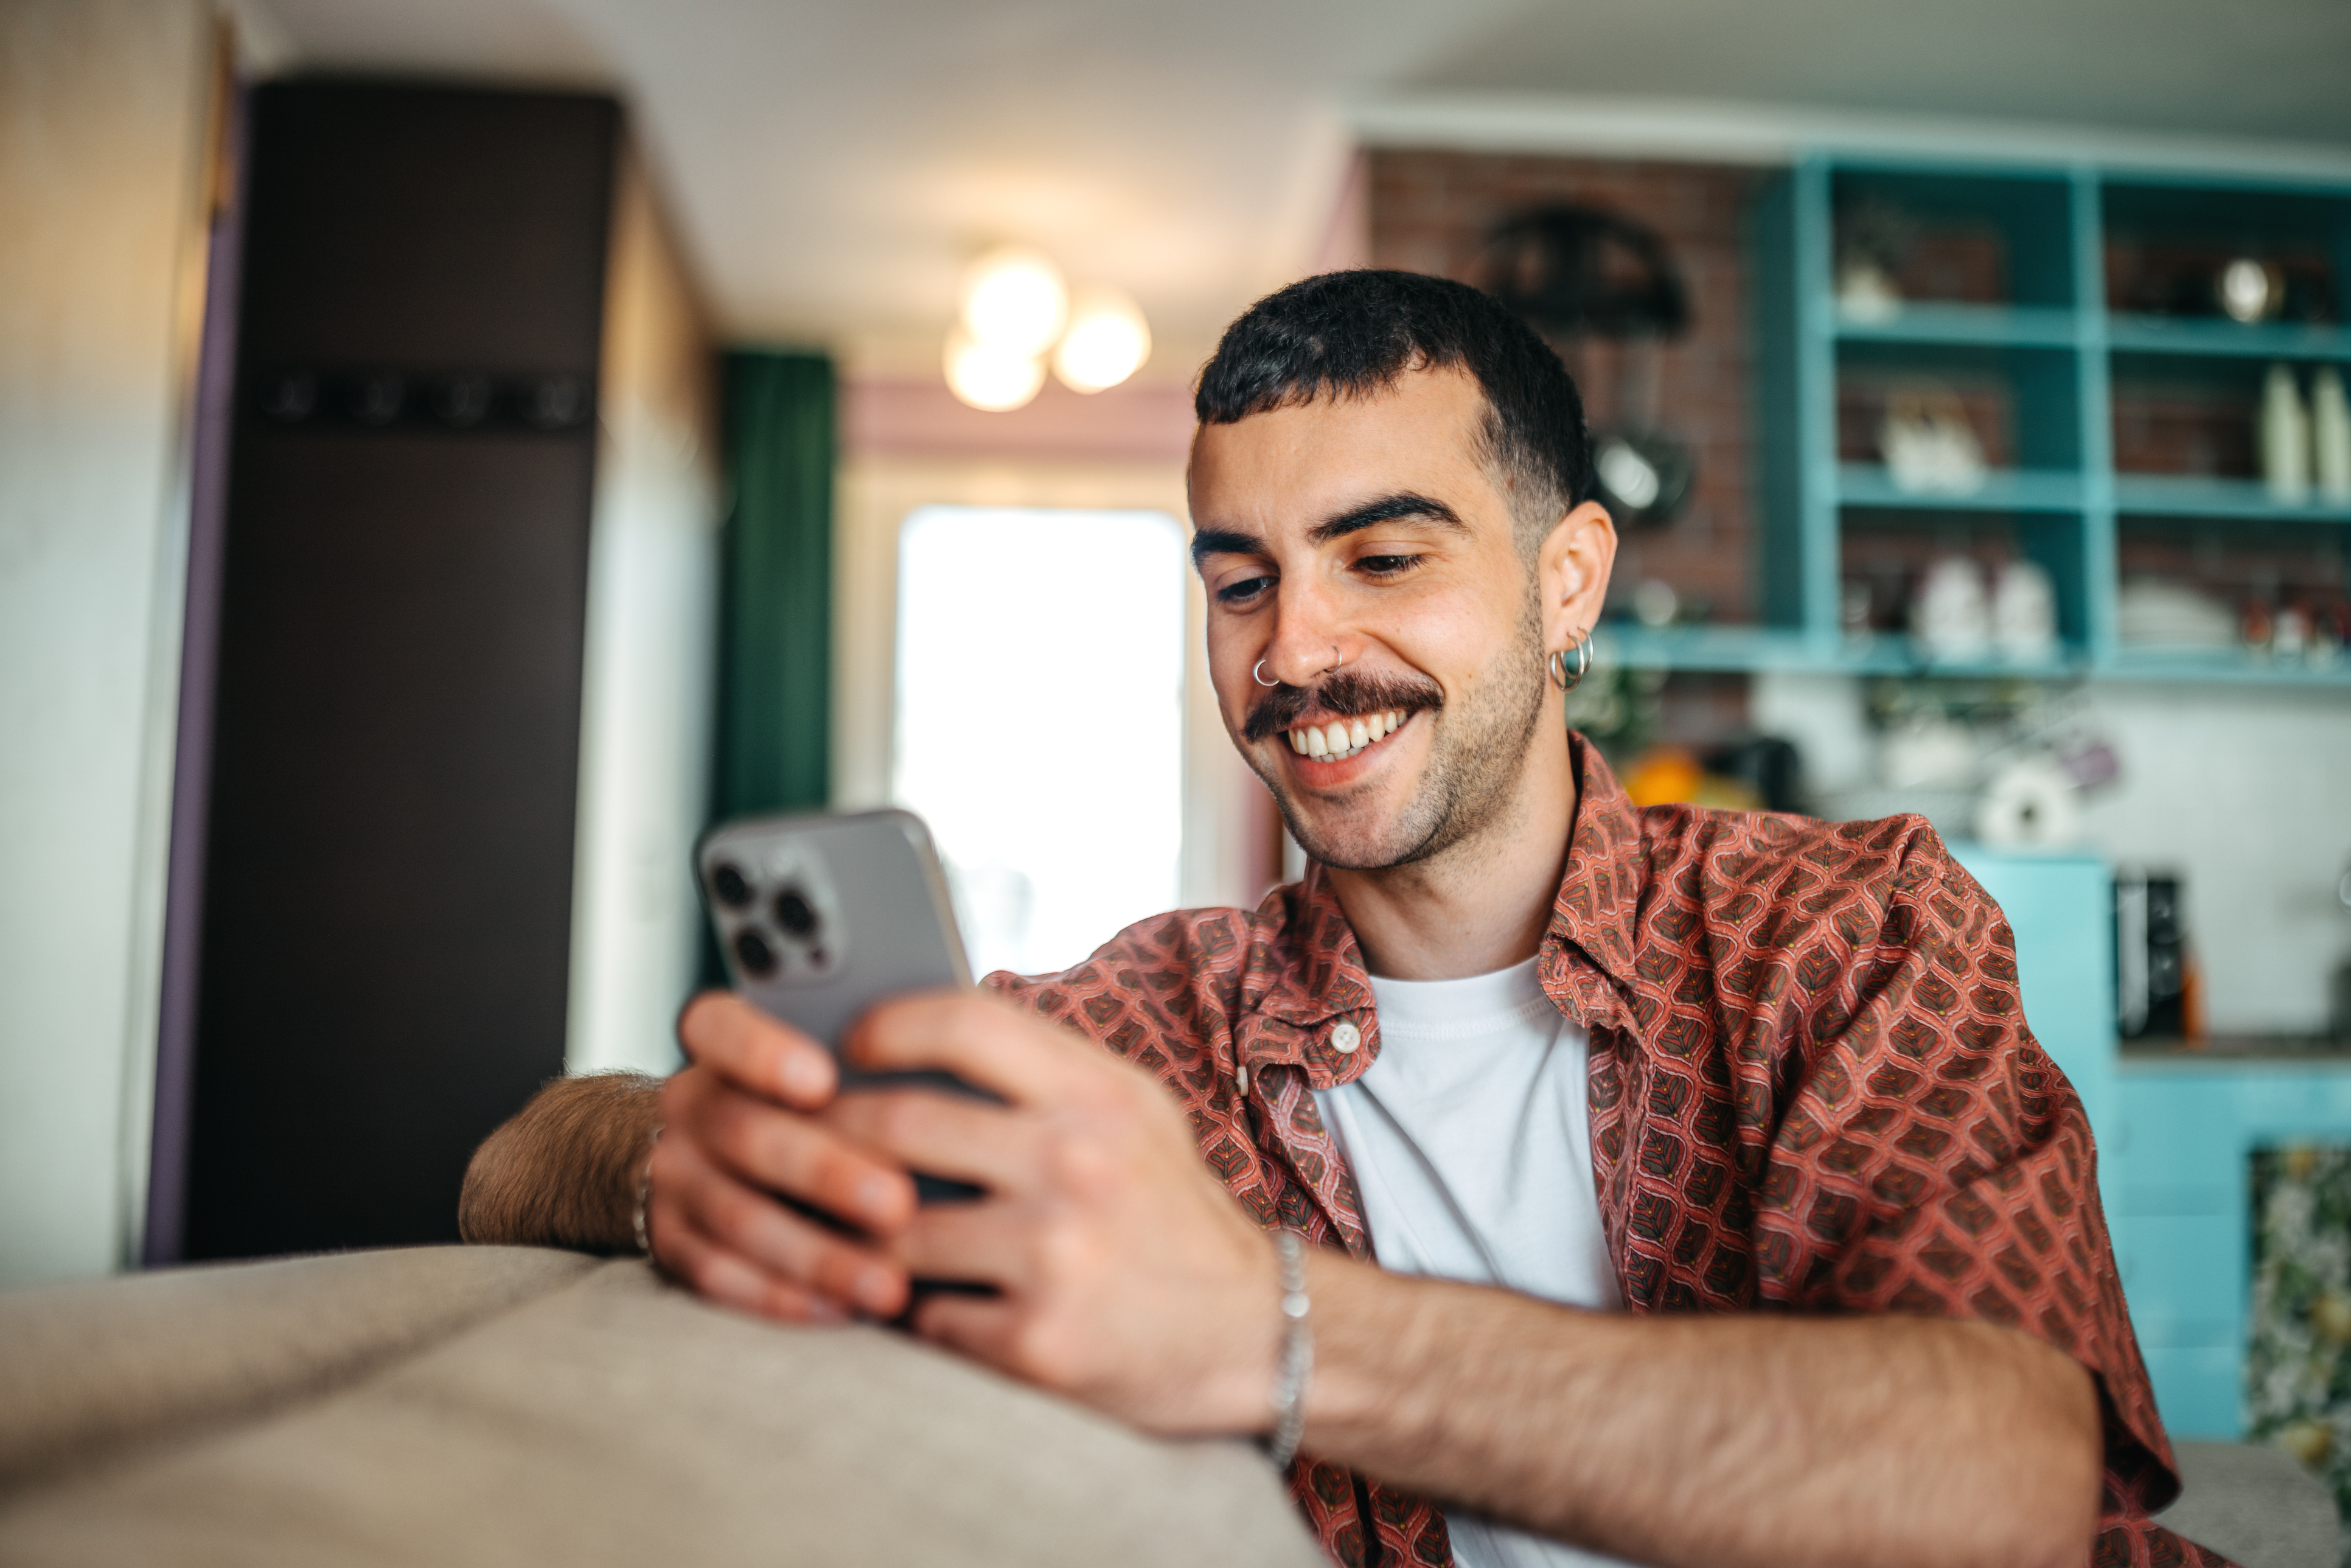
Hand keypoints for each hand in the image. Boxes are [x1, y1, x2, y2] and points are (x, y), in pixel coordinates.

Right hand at [647, 991, 919, 1321]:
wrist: (721, 1158)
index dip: (762, 1050)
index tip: (822, 1079)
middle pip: (743, 1130)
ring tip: (890, 1283)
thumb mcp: (836, 1062)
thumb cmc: (823, 1102)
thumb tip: (962, 1079)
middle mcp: (690, 1104)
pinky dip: (781, 1297)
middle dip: (823, 1171)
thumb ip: (876, 1061)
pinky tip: (842, 1312)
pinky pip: (718, 1277)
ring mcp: (674, 1176)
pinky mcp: (672, 1244)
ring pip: (734, 1215)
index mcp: (724, 1043)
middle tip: (898, 1203)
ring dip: (816, 1253)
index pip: (716, 1025)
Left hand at [825, 991, 1284, 1435]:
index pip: (964, 1022)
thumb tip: (917, 1038)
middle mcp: (1077, 1165)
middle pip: (898, 1123)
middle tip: (807, 1144)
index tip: (847, 1047)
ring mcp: (1054, 1256)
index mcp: (1098, 1096)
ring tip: (852, 1232)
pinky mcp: (1036, 1343)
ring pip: (890, 1231)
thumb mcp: (1134, 1115)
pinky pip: (921, 1317)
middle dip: (832, 1135)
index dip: (886, 1026)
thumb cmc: (1173, 1217)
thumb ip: (1043, 1074)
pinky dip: (910, 1312)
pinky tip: (920, 1305)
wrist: (1254, 1335)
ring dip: (858, 1236)